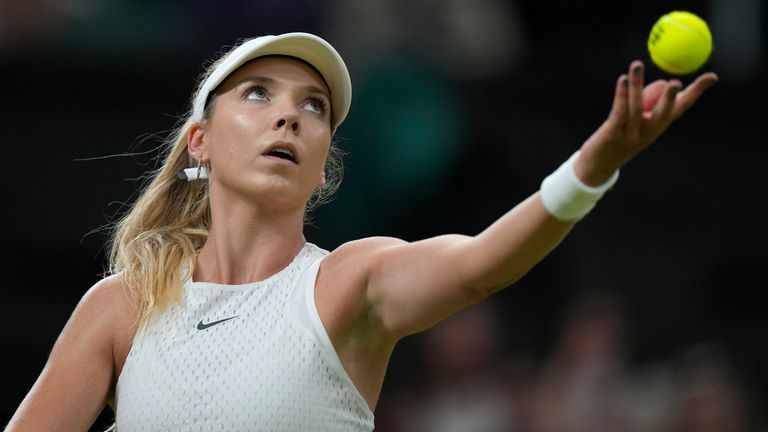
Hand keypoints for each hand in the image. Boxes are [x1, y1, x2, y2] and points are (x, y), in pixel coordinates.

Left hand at [575, 60, 718, 185]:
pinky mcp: (612, 133)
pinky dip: (621, 95)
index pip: (682, 107)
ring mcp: (630, 134)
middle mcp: (648, 131)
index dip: (696, 92)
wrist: (598, 165)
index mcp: (659, 126)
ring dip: (637, 85)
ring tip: (637, 65)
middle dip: (670, 99)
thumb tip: (667, 84)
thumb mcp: (639, 120)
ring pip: (636, 108)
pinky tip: (623, 80)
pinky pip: (619, 112)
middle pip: (664, 114)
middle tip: (676, 82)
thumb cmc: (620, 136)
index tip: (712, 77)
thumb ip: (651, 102)